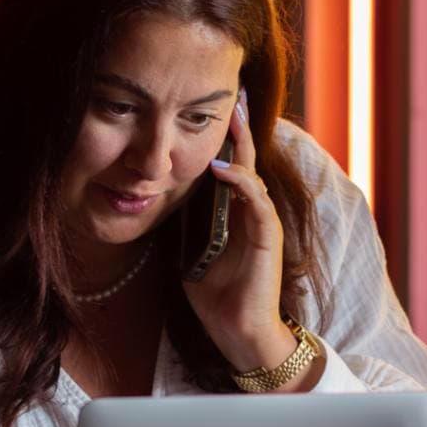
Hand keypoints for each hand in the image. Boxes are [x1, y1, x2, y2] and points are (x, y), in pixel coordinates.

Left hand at [181, 95, 296, 375]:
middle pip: (246, 161)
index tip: (213, 109)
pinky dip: (241, 183)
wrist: (238, 332)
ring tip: (231, 117)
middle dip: (240, 128)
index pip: (230, 167)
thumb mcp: (189, 253)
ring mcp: (261, 223)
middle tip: (235, 94)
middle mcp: (251, 213)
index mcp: (233, 214)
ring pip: (253, 174)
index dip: (223, 139)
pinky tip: (223, 168)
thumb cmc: (216, 296)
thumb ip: (183, 226)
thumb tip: (158, 202)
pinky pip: (257, 202)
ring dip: (241, 146)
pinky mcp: (268, 238)